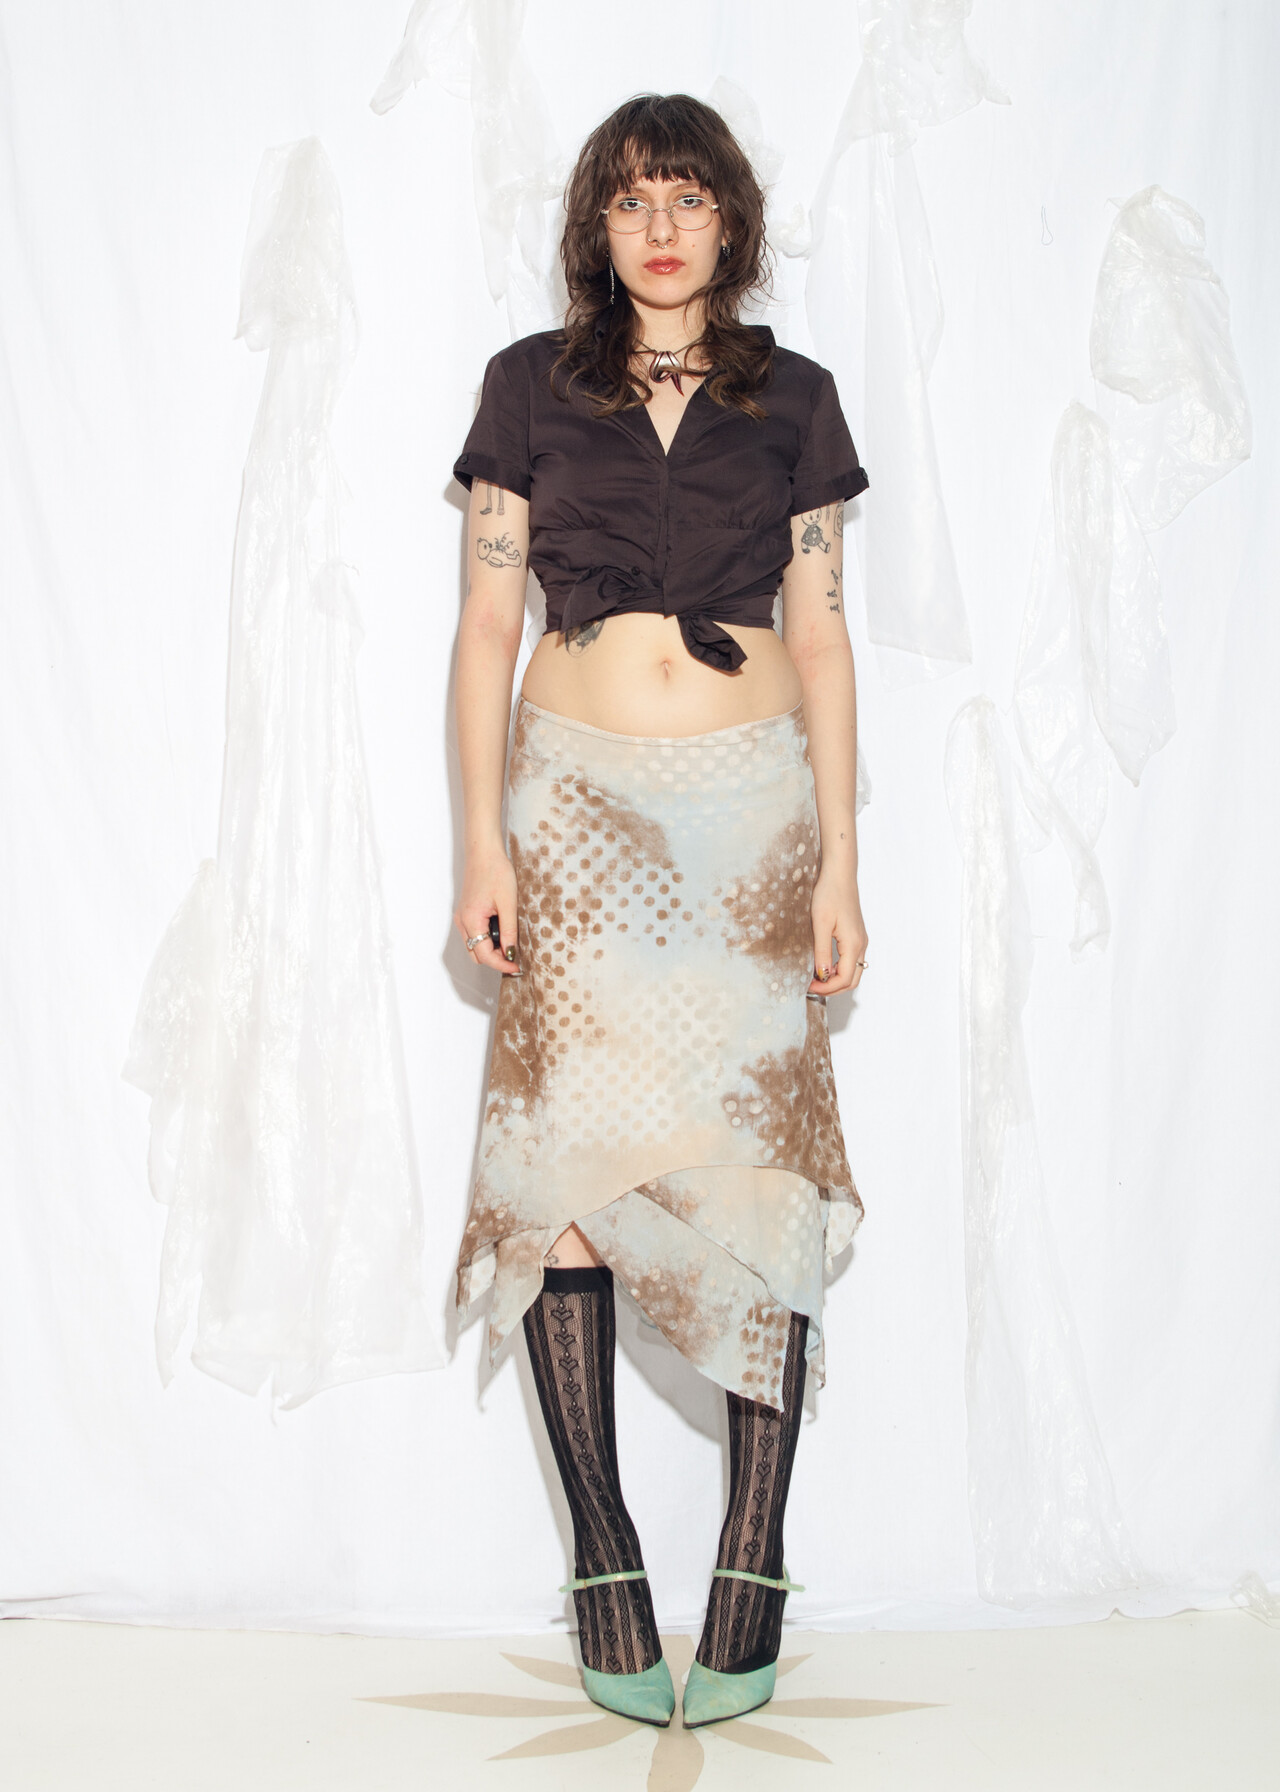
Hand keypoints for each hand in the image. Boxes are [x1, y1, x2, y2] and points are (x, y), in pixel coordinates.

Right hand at [455, 844, 519, 974]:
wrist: (484, 852)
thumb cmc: (496, 873)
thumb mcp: (508, 904)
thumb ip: (508, 931)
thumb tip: (510, 953)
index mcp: (471, 920)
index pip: (484, 954)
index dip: (501, 964)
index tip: (516, 967)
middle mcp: (462, 922)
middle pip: (476, 954)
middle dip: (495, 960)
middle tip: (515, 957)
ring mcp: (462, 917)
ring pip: (474, 946)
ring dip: (491, 950)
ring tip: (510, 942)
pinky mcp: (466, 912)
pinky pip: (474, 935)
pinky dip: (487, 939)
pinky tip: (502, 931)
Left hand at [809, 869, 867, 995]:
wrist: (839, 874)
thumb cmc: (829, 894)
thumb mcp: (820, 924)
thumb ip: (822, 952)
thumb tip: (822, 976)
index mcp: (853, 944)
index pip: (845, 979)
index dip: (827, 988)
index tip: (808, 986)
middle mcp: (861, 945)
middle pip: (853, 980)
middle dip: (833, 989)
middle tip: (812, 987)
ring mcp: (861, 940)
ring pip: (854, 971)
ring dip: (836, 980)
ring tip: (815, 978)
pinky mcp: (857, 936)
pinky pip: (852, 961)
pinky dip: (840, 970)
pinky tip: (823, 965)